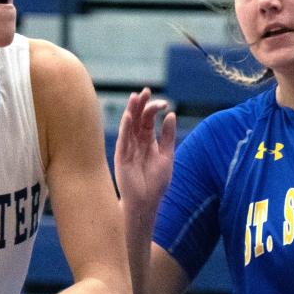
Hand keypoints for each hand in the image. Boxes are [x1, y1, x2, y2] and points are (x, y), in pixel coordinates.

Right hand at [114, 88, 175, 220]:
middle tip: (146, 91)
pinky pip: (123, 139)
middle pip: (138, 119)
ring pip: (129, 126)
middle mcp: (136, 142)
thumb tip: (171, 114)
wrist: (147, 202)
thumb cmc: (156, 182)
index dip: (154, 109)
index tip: (164, 103)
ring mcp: (128, 148)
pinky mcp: (122, 157)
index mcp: (148, 141)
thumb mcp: (167, 155)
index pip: (148, 120)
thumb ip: (168, 136)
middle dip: (141, 105)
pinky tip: (129, 116)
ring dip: (132, 111)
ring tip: (136, 97)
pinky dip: (126, 127)